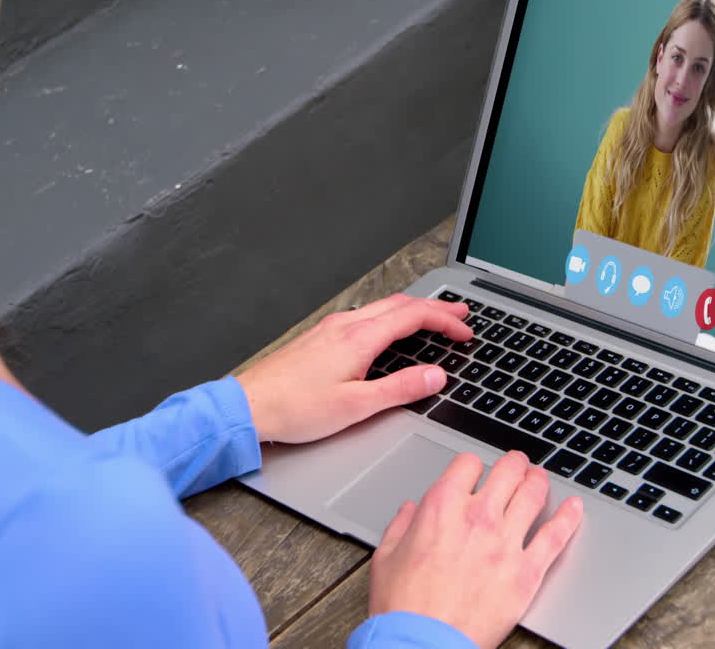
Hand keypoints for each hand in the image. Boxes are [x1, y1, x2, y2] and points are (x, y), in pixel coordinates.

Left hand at [236, 294, 471, 443]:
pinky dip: (390, 318)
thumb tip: (435, 377)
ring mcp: (331, 329)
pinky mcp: (320, 338)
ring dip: (413, 310)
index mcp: (360, 338)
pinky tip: (390, 330)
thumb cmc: (295, 409)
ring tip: (433, 318)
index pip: (414, 317)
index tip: (465, 332)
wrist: (249, 407)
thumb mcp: (356, 406)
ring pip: (382, 307)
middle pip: (401, 305)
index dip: (445, 321)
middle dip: (435, 308)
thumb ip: (400, 389)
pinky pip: (365, 316)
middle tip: (460, 314)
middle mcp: (346, 326)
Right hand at [368, 451, 583, 648]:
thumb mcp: (387, 557)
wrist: (424, 643)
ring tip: (540, 479)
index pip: (468, 464)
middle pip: (508, 471)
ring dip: (538, 481)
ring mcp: (506, 543)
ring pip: (534, 494)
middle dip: (514, 463)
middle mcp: (478, 518)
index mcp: (442, 509)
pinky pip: (555, 536)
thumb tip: (410, 511)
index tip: (474, 472)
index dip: (472, 465)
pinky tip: (574, 508)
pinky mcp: (526, 572)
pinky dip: (569, 518)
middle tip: (517, 464)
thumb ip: (401, 526)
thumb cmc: (404, 607)